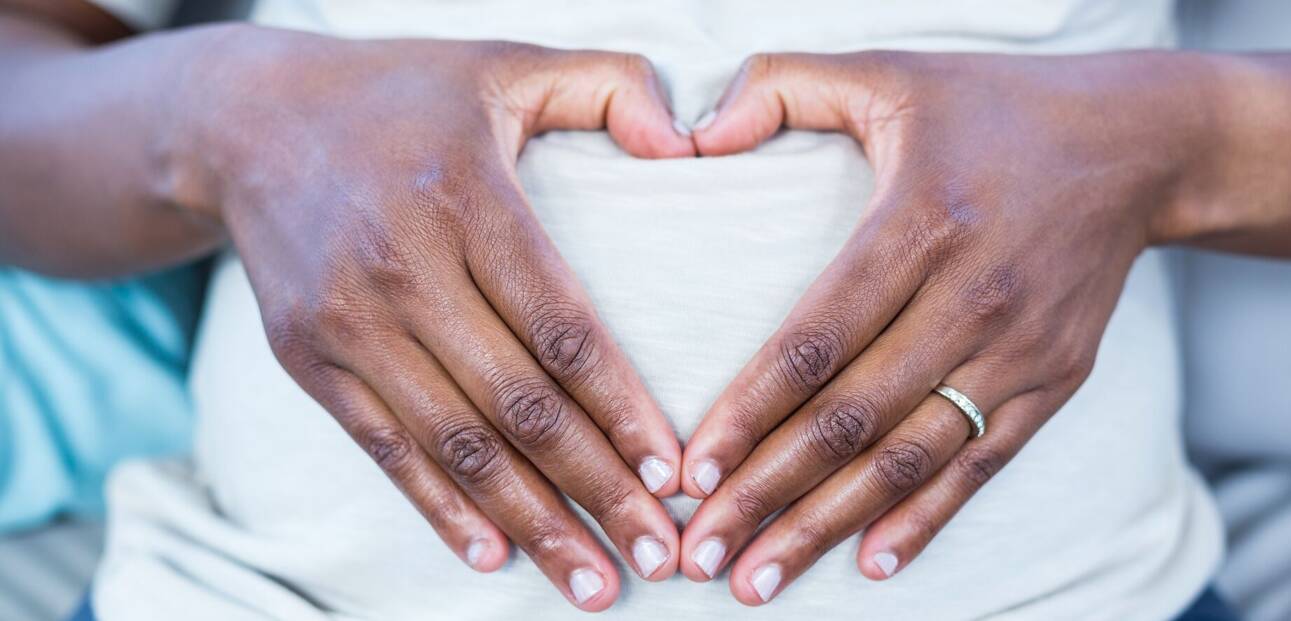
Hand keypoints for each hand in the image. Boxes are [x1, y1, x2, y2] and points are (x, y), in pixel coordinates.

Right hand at [176, 28, 694, 610]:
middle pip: (518, 405)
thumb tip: (685, 144)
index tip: (676, 474)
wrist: (246, 121)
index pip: (563, 329)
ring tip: (595, 584)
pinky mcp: (306, 357)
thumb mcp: (508, 62)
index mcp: (467, 199)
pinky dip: (439, 508)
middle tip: (662, 555)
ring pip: (456, 444)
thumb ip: (612, 85)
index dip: (623, 410)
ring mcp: (346, 320)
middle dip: (597, 491)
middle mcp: (402, 267)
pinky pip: (384, 448)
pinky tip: (494, 554)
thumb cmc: (404, 95)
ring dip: (531, 524)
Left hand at [678, 51, 1216, 602]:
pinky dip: (926, 520)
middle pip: (850, 419)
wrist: (1139, 145)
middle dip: (767, 495)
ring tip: (756, 581)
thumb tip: (695, 132)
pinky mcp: (1053, 381)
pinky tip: (870, 565)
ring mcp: (1018, 350)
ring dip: (827, 527)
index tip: (691, 470)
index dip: (748, 413)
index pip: (815, 340)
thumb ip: (783, 86)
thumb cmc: (992, 108)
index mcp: (919, 225)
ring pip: (907, 458)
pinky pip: (980, 465)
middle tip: (698, 554)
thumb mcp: (889, 72)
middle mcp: (970, 299)